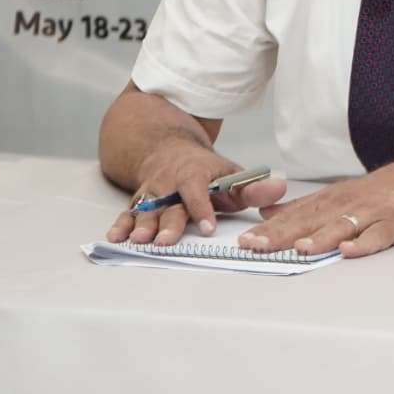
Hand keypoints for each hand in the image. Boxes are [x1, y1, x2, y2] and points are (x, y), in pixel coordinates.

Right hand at [106, 143, 286, 245]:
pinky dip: (119, 225)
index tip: (208, 227)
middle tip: (164, 242)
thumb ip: (253, 187)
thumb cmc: (205, 170)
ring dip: (140, 227)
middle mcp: (169, 184)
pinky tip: (114, 239)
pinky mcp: (138, 203)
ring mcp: (151, 194)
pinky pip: (127, 213)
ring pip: (145, 211)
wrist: (168, 151)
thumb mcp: (231, 173)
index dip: (203, 208)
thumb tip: (279, 188)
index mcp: (194, 174)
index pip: (198, 191)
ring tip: (138, 242)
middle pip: (168, 205)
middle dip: (167, 224)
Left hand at [239, 153, 393, 257]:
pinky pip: (379, 235)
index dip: (269, 228)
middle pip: (311, 221)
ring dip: (321, 238)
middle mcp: (348, 204)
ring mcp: (372, 214)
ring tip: (301, 248)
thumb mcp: (341, 192)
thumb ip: (305, 205)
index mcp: (332, 198)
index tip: (245, 241)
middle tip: (258, 246)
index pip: (295, 215)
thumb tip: (267, 212)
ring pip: (342, 226)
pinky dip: (365, 243)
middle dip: (283, 234)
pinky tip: (351, 250)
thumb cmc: (386, 189)